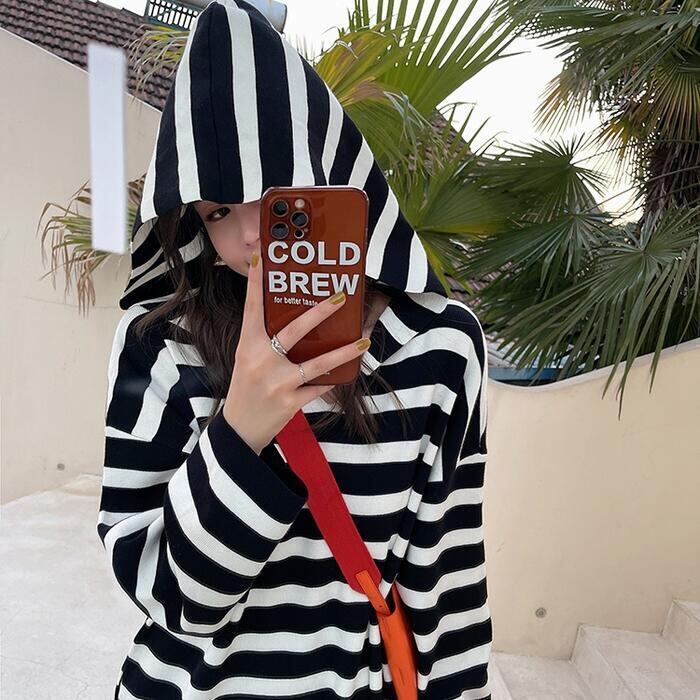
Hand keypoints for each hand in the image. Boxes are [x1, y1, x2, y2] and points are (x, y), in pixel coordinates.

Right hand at [222, 248, 370, 454]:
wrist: (239, 428)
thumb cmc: (246, 387)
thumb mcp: (248, 358)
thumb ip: (264, 339)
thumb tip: (293, 317)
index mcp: (249, 345)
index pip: (252, 308)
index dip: (257, 283)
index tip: (262, 257)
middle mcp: (262, 361)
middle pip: (294, 330)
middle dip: (320, 312)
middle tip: (340, 297)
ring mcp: (278, 383)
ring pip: (317, 363)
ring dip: (343, 351)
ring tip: (363, 341)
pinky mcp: (290, 402)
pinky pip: (319, 388)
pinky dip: (333, 380)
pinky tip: (348, 372)